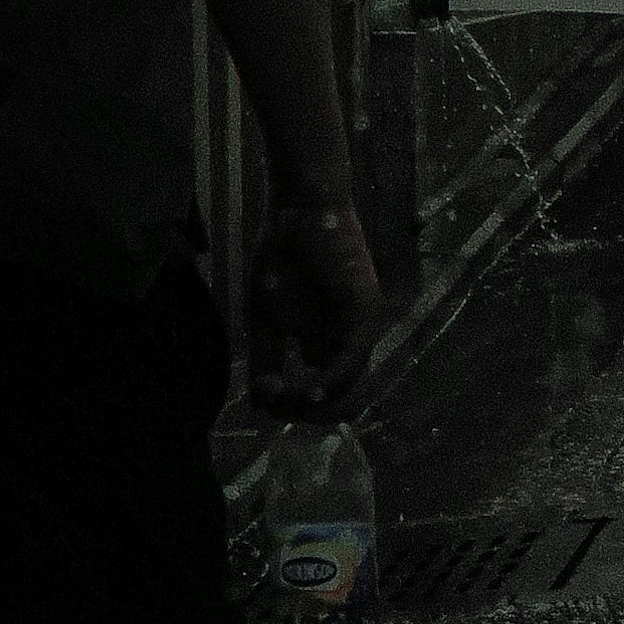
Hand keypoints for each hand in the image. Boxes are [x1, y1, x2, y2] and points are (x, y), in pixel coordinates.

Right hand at [247, 189, 382, 418]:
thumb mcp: (265, 319)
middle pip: (339, 398)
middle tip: (273, 406)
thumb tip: (259, 403)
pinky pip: (351, 360)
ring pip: (348, 387)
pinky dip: (327, 383)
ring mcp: (360, 326)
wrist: (298, 210)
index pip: (322, 393)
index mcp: (326, 341)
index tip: (262, 400)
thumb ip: (266, 359)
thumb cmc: (281, 257)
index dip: (292, 407)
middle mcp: (348, 339)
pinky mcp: (364, 311)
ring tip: (280, 398)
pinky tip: (304, 390)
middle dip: (304, 413)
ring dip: (312, 404)